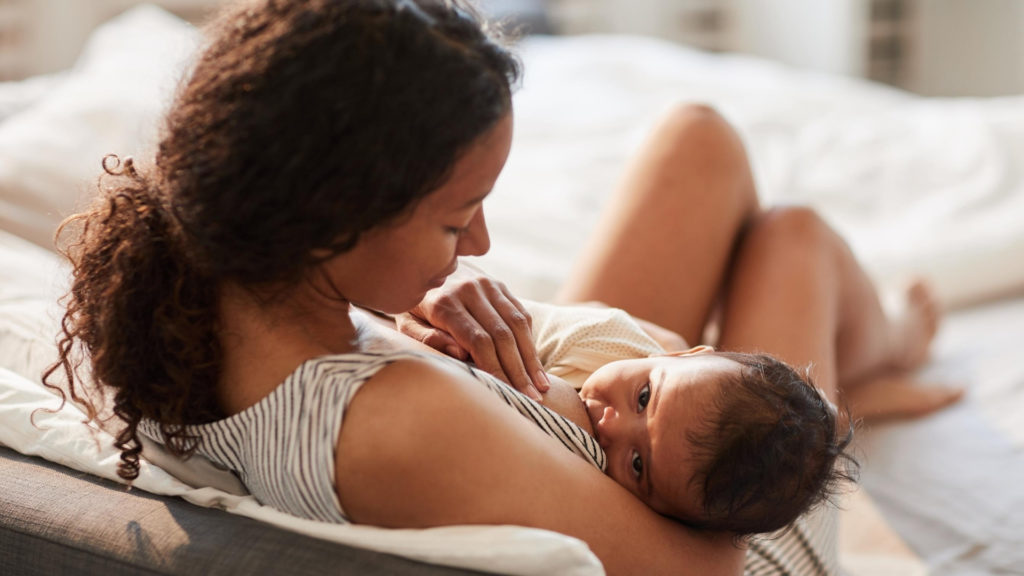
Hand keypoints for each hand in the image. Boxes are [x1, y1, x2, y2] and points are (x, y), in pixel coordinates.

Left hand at [394, 261, 549, 399]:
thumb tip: (460, 354)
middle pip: (502, 335)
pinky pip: (520, 313)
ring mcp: (488, 285)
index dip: (496, 369)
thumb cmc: (412, 304)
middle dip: (518, 370)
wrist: (423, 263)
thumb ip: (426, 339)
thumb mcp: (405, 322)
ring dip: (531, 358)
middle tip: (532, 398)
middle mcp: (470, 290)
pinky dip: (530, 340)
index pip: (479, 341)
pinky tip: (535, 364)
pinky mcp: (499, 285)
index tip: (507, 392)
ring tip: (541, 386)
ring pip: (517, 324)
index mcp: (444, 303)